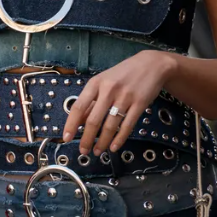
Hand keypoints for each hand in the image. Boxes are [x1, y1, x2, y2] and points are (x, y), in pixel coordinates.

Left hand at [62, 51, 176, 154]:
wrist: (151, 64)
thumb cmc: (122, 74)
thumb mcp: (103, 82)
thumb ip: (91, 100)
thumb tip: (79, 120)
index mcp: (95, 83)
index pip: (79, 107)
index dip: (71, 124)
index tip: (66, 137)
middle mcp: (108, 90)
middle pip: (93, 120)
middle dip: (86, 139)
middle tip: (83, 151)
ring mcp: (125, 97)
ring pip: (110, 125)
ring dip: (102, 142)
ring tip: (97, 151)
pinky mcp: (140, 104)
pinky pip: (127, 125)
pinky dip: (119, 139)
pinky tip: (113, 147)